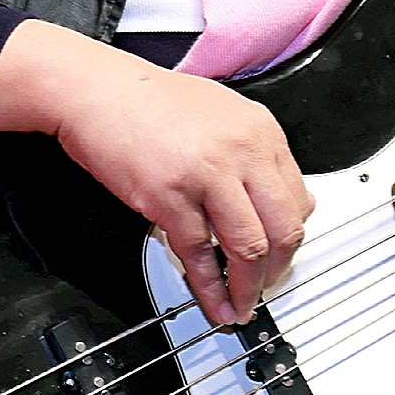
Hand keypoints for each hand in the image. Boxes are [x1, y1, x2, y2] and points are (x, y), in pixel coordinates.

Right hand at [0, 21, 310, 325]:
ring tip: (241, 305)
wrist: (95, 89)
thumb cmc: (147, 100)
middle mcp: (243, 150)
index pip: (299, 198)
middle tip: (267, 288)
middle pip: (284, 227)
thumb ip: (253, 153)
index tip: (283, 257)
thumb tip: (278, 196)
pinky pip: (199, 253)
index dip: (293, 239)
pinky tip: (212, 301)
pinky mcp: (168, 195)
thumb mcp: (220, 113)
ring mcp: (207, 173)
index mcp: (260, 130)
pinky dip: (209, 287)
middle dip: (279, 270)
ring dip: (248, 288)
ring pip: (249, 247)